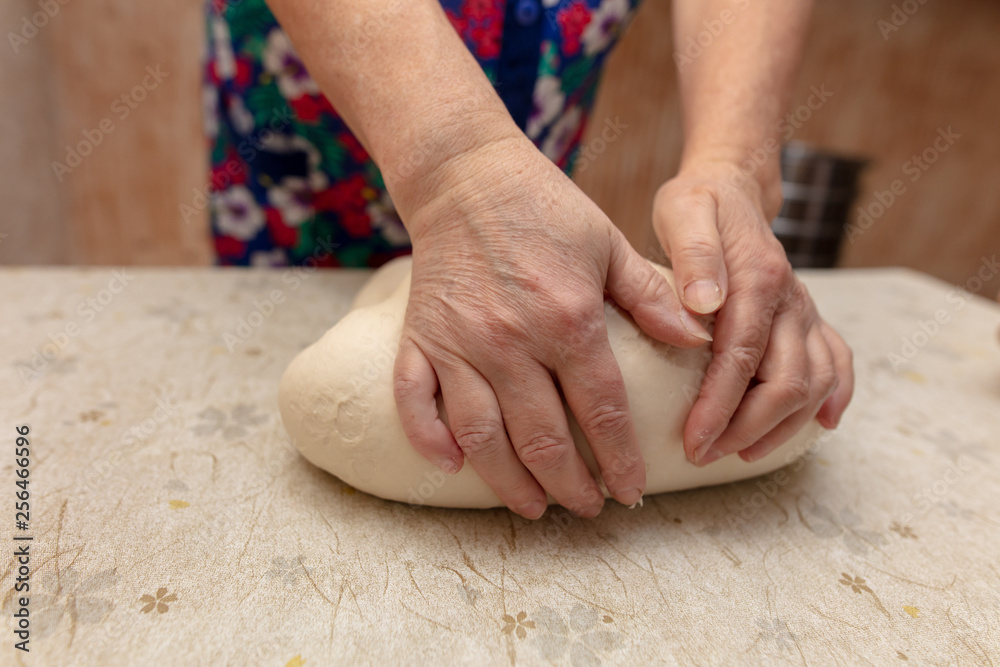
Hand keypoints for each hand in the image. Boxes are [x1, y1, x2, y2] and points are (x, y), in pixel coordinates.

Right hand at [392, 136, 711, 518]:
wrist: (466, 175)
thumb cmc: (546, 208)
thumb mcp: (609, 244)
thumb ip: (652, 298)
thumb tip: (701, 342)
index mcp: (568, 318)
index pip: (602, 412)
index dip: (619, 461)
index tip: (632, 491)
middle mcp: (512, 340)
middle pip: (543, 438)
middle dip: (571, 486)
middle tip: (587, 508)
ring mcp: (459, 342)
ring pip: (482, 436)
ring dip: (509, 483)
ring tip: (534, 507)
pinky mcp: (419, 338)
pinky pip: (415, 401)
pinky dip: (428, 439)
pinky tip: (450, 468)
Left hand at [652, 159, 853, 464]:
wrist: (733, 187)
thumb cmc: (698, 205)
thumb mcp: (684, 213)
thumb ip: (693, 255)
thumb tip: (704, 303)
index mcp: (759, 278)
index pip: (742, 357)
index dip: (720, 407)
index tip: (694, 441)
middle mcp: (791, 299)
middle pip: (786, 382)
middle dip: (746, 428)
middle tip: (703, 453)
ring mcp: (805, 311)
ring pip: (814, 384)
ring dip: (781, 427)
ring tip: (739, 452)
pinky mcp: (809, 319)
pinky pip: (837, 362)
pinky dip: (834, 397)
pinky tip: (820, 425)